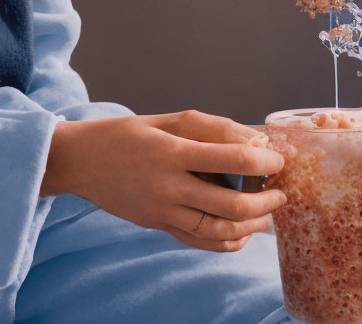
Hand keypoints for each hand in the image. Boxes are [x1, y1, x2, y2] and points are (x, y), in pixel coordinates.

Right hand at [40, 110, 286, 251]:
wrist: (80, 161)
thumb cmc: (124, 134)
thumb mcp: (165, 119)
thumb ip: (209, 128)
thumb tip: (253, 139)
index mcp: (171, 151)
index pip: (233, 157)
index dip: (265, 160)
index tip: (278, 160)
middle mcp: (168, 185)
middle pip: (232, 204)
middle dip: (266, 201)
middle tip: (281, 194)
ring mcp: (162, 211)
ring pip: (219, 231)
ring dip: (251, 226)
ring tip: (266, 215)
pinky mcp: (157, 225)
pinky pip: (199, 242)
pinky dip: (227, 243)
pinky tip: (241, 234)